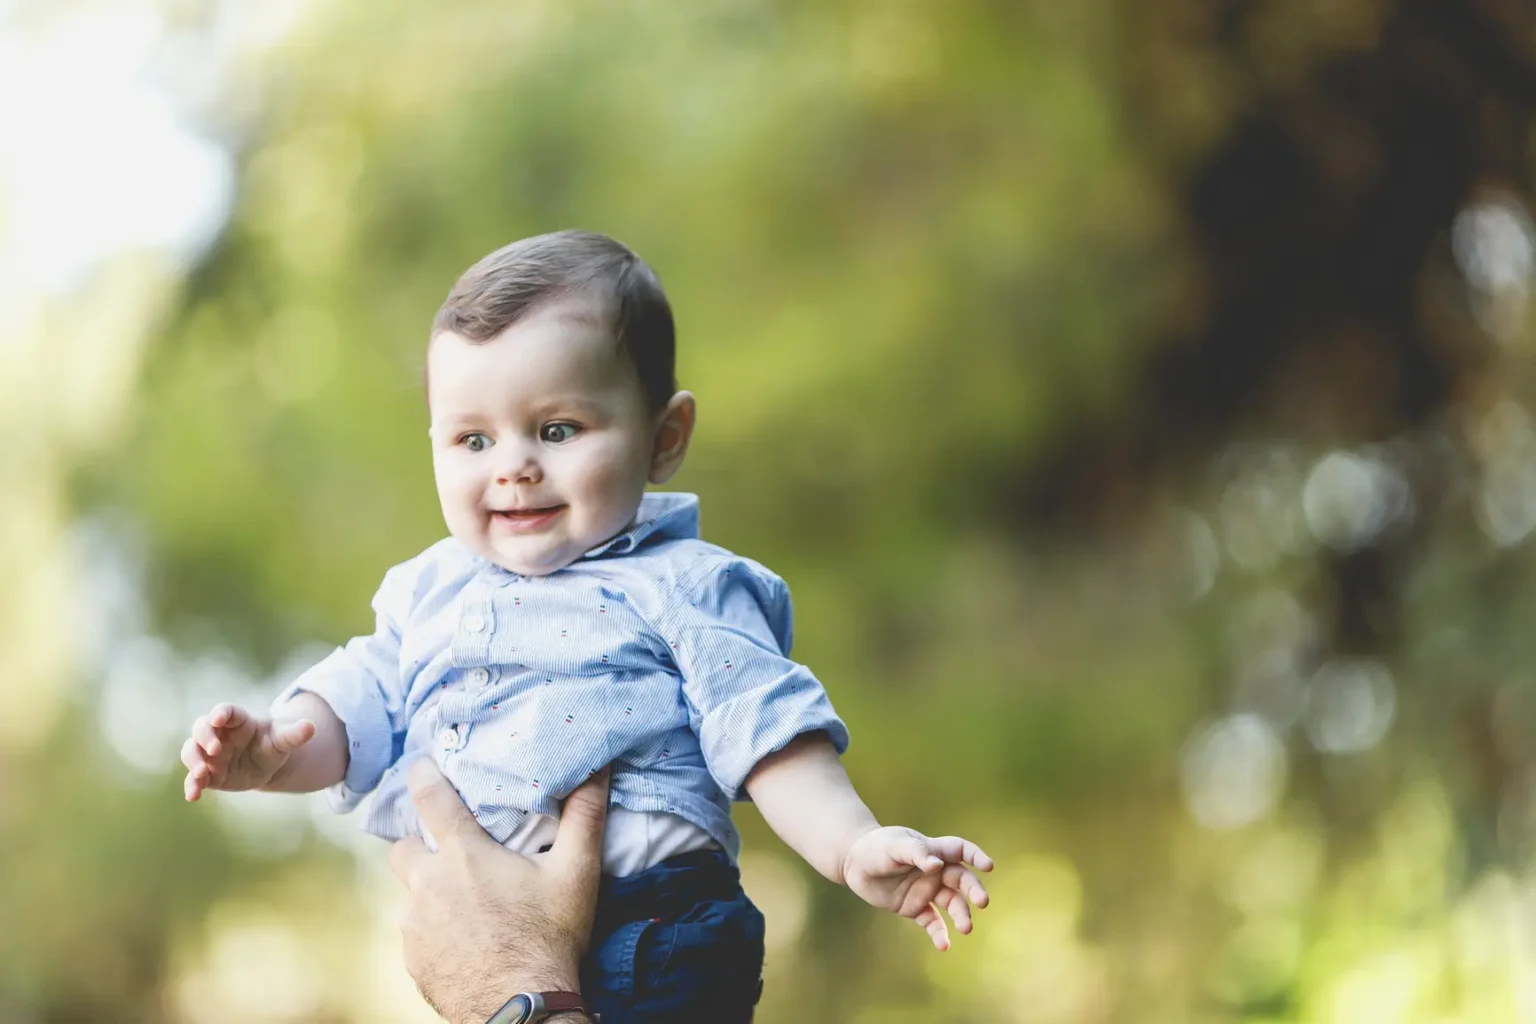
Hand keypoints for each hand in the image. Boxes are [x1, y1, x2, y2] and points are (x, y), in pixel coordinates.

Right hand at [180, 702, 315, 800]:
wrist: (267, 766)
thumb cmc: (274, 744)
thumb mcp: (285, 739)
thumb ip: (295, 734)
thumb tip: (312, 728)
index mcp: (238, 720)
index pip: (226, 711)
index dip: (220, 713)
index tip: (218, 718)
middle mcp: (219, 734)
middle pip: (201, 727)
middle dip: (204, 737)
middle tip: (215, 749)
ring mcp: (209, 754)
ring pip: (191, 751)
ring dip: (193, 761)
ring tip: (201, 773)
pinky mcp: (208, 774)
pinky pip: (193, 778)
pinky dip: (191, 785)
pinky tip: (193, 796)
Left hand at [389, 760, 609, 1023]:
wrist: (524, 1008)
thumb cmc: (550, 936)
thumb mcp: (576, 872)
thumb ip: (584, 815)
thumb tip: (596, 768)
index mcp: (463, 855)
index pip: (428, 797)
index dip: (422, 774)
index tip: (423, 765)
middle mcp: (428, 885)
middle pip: (403, 847)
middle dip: (419, 843)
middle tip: (449, 851)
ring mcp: (416, 927)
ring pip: (411, 895)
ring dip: (430, 892)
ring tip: (466, 904)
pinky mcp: (414, 961)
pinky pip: (417, 935)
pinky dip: (435, 932)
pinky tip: (465, 941)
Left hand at [841, 826, 992, 950]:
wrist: (853, 862)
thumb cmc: (876, 847)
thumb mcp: (894, 845)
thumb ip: (917, 853)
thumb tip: (937, 865)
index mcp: (932, 850)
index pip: (960, 850)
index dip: (976, 856)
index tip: (988, 866)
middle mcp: (934, 872)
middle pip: (962, 880)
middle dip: (974, 890)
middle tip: (982, 902)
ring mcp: (926, 890)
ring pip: (952, 903)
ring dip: (961, 915)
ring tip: (966, 929)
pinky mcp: (915, 908)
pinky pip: (932, 922)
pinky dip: (939, 933)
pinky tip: (944, 945)